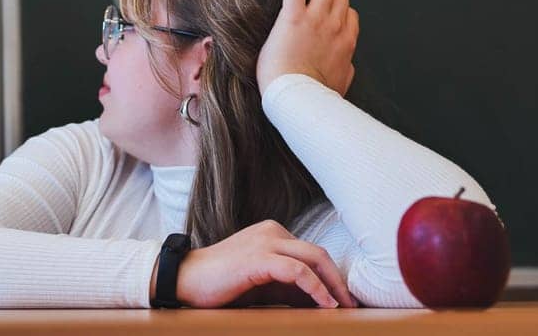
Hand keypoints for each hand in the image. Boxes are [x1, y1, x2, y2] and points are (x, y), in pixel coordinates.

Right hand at [173, 219, 357, 308]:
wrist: (185, 280)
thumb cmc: (222, 285)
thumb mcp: (263, 285)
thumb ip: (289, 287)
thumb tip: (321, 301)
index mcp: (272, 233)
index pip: (312, 253)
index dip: (332, 277)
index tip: (344, 300)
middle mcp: (272, 231)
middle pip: (319, 253)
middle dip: (339, 281)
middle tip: (352, 305)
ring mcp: (265, 242)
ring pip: (314, 258)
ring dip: (333, 285)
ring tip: (343, 307)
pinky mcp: (259, 258)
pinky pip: (298, 271)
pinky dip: (316, 288)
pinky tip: (325, 304)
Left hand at [255, 0, 358, 95]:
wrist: (301, 100)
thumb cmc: (315, 97)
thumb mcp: (341, 84)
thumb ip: (345, 70)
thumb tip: (347, 66)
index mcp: (346, 43)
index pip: (350, 15)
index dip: (342, 4)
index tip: (333, 1)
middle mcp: (335, 26)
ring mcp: (316, 20)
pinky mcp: (293, 18)